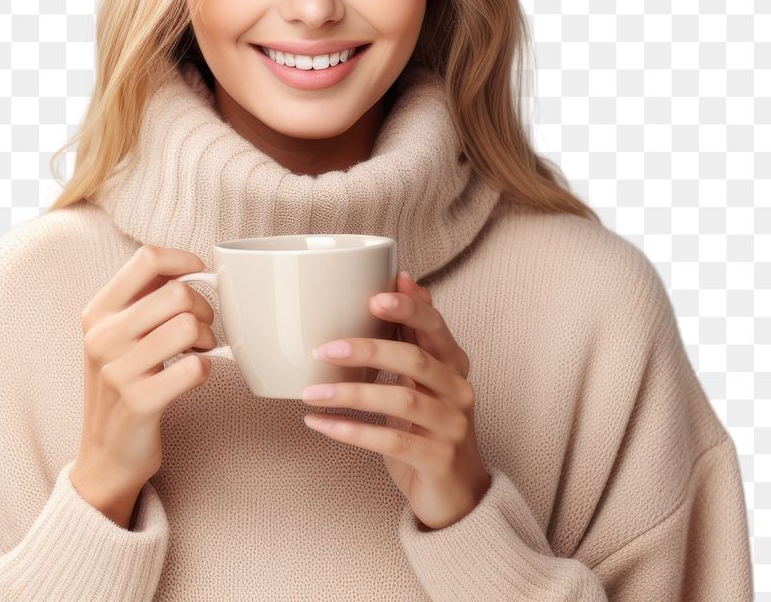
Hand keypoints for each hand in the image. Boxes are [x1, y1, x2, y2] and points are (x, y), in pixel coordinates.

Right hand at [73, 244, 217, 512]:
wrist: (105, 453)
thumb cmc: (122, 382)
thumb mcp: (117, 334)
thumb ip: (144, 297)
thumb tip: (188, 265)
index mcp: (97, 312)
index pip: (146, 258)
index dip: (184, 260)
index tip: (200, 275)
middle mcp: (101, 337)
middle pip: (176, 292)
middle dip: (203, 308)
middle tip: (202, 329)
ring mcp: (117, 371)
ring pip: (186, 327)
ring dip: (206, 338)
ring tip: (199, 350)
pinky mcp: (139, 403)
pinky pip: (193, 368)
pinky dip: (204, 368)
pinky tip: (195, 374)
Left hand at [301, 269, 491, 529]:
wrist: (458, 492)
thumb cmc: (431, 424)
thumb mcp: (426, 377)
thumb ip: (414, 333)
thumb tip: (403, 277)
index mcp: (454, 363)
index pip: (435, 326)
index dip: (408, 309)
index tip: (374, 297)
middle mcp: (459, 390)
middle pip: (416, 360)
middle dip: (369, 349)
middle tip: (325, 347)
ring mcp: (452, 427)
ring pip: (401, 402)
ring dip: (351, 393)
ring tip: (311, 391)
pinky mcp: (437, 460)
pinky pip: (391, 441)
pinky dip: (352, 431)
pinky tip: (321, 424)